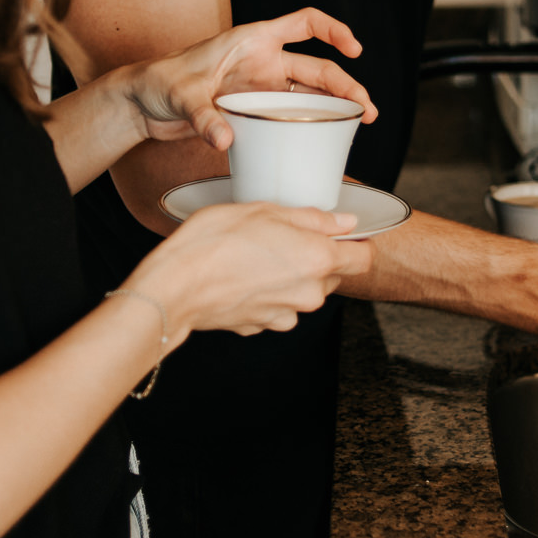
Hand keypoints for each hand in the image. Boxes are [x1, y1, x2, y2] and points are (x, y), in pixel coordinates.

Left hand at [121, 8, 378, 149]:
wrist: (140, 105)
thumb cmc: (158, 83)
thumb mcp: (181, 95)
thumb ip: (204, 116)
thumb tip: (224, 139)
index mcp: (252, 40)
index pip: (304, 23)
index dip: (333, 30)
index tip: (354, 48)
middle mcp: (262, 62)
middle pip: (316, 69)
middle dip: (346, 86)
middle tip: (366, 110)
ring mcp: (260, 87)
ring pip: (308, 94)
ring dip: (334, 107)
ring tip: (358, 124)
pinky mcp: (253, 111)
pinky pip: (288, 116)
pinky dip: (308, 125)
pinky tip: (322, 140)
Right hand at [125, 201, 375, 339]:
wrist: (175, 286)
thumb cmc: (213, 242)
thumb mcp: (264, 211)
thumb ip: (312, 218)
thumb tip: (344, 223)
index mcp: (317, 260)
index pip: (363, 259)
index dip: (355, 244)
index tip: (341, 235)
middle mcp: (308, 294)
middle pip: (331, 275)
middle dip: (315, 257)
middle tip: (281, 236)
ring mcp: (285, 315)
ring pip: (302, 292)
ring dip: (288, 276)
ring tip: (255, 255)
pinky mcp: (261, 326)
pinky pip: (275, 306)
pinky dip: (265, 293)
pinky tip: (241, 276)